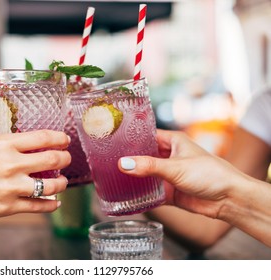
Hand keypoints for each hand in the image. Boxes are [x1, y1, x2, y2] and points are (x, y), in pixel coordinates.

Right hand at [0, 130, 70, 221]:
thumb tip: (16, 145)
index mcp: (3, 145)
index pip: (43, 138)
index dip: (60, 138)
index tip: (65, 140)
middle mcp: (11, 164)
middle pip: (53, 159)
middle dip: (65, 158)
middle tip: (66, 159)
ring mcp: (11, 187)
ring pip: (51, 186)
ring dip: (61, 183)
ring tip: (61, 182)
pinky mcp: (8, 206)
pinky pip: (39, 207)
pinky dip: (51, 205)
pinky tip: (54, 202)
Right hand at [118, 129, 248, 218]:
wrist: (228, 199)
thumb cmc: (209, 174)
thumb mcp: (175, 167)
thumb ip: (148, 166)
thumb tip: (122, 164)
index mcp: (173, 141)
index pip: (146, 136)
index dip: (130, 139)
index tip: (112, 142)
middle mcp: (169, 156)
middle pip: (143, 156)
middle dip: (128, 160)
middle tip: (107, 162)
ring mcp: (168, 174)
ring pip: (145, 174)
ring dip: (134, 178)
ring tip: (112, 178)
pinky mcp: (170, 191)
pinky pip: (150, 192)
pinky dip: (141, 195)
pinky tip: (127, 196)